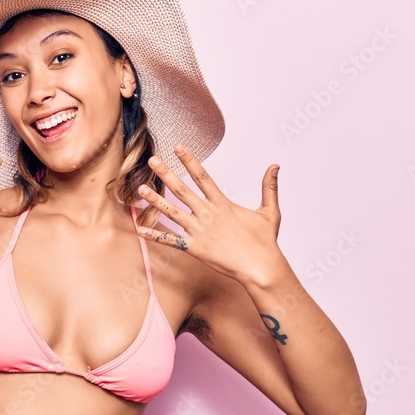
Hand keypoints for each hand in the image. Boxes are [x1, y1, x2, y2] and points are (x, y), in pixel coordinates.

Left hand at [135, 145, 289, 286]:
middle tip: (152, 161)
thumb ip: (269, 187)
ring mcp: (199, 231)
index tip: (178, 147)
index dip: (189, 160)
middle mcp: (208, 214)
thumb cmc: (265, 242)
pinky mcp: (194, 248)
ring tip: (140, 189)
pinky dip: (155, 235)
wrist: (261, 268)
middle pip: (182, 190)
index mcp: (223, 204)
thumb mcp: (270, 212)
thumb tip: (275, 166)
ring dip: (155, 200)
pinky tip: (140, 229)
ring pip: (172, 212)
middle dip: (166, 174)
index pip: (203, 176)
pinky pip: (170, 240)